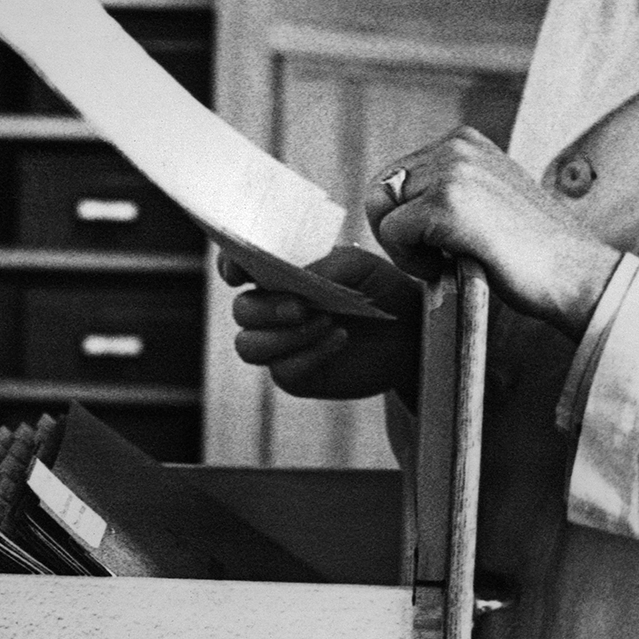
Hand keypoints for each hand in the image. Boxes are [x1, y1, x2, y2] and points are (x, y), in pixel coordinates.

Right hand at [220, 246, 419, 399]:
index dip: (229, 268)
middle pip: (242, 310)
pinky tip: (339, 338)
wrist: (410, 332)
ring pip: (249, 346)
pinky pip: (282, 369)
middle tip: (301, 307)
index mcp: (278, 273)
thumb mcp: (357, 266)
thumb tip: (296, 275)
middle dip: (266, 308)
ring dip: (284, 336)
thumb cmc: (379, 289)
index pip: (236, 267)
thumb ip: (323, 264)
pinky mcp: (295, 374)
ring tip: (325, 322)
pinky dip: (309, 354)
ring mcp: (280, 343)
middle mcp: (271, 308)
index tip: (239, 272)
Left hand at [364, 127, 619, 336]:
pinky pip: (391, 233)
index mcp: (464, 141)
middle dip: (397, 231)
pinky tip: (447, 268)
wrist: (575, 273)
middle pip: (381, 191)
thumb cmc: (530, 252)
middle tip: (437, 258)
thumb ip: (444, 190)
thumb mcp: (484, 201)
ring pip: (382, 212)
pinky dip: (409, 261)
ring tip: (447, 262)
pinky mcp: (446, 203)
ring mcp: (452, 171)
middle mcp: (457, 146)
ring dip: (404, 248)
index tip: (440, 243)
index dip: (404, 218)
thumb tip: (383, 201)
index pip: (394, 176)